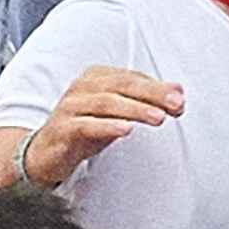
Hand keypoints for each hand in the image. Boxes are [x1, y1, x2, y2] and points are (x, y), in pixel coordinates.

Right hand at [20, 67, 183, 186]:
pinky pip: (86, 125)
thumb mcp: (119, 112)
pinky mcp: (62, 128)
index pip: (132, 78)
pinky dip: (107, 126)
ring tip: (158, 118)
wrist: (47, 152)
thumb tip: (178, 90)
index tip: (180, 101)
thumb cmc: (86, 127)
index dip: (157, 88)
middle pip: (121, 86)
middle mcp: (82, 87)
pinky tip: (126, 130)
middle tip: (176, 105)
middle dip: (151, 95)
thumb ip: (146, 99)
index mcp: (97, 77)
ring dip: (135, 110)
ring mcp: (70, 107)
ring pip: (106, 103)